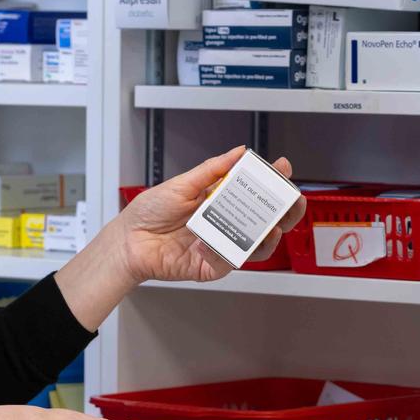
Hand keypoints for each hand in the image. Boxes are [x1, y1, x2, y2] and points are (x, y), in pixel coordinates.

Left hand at [116, 148, 307, 282]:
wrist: (128, 240)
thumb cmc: (150, 213)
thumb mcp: (182, 184)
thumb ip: (212, 170)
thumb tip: (238, 152)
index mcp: (219, 201)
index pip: (255, 192)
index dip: (273, 182)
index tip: (282, 169)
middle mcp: (224, 224)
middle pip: (265, 220)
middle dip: (285, 211)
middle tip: (291, 200)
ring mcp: (220, 245)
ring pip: (256, 246)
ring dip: (269, 237)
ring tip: (272, 227)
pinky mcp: (210, 266)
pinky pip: (227, 260)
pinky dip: (224, 251)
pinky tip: (211, 241)